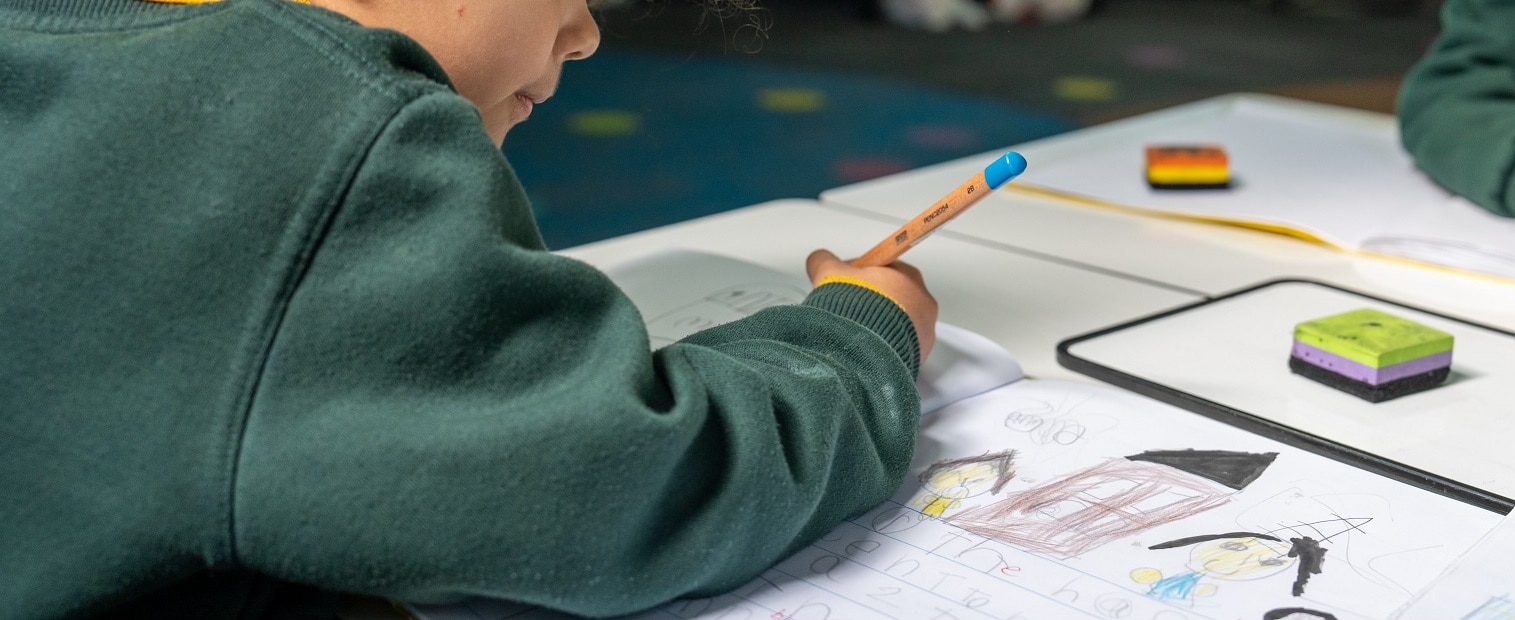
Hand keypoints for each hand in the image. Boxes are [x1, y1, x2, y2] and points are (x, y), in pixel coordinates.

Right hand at [806, 249, 937, 363]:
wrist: (864, 350)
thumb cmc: (856, 311)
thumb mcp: (830, 274)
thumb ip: (824, 261)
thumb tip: (819, 259)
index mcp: (908, 275)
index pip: (884, 270)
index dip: (860, 277)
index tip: (845, 285)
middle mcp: (923, 302)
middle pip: (893, 297)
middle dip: (870, 303)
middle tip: (847, 310)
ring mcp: (924, 331)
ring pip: (897, 324)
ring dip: (878, 326)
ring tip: (854, 332)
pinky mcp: (919, 355)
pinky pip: (899, 347)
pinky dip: (883, 347)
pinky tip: (864, 349)